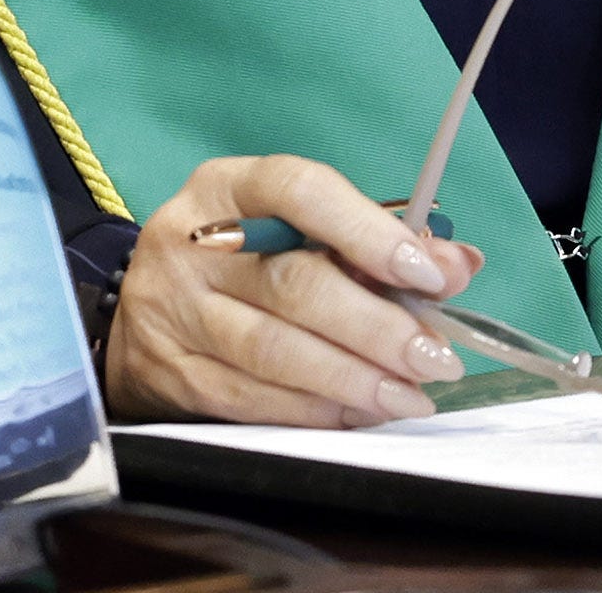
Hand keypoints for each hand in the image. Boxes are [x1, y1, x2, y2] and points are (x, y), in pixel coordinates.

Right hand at [104, 154, 485, 425]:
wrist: (143, 314)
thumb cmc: (241, 260)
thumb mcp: (294, 229)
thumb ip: (377, 241)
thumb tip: (458, 265)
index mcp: (227, 187)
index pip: (299, 191)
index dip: (367, 230)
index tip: (428, 273)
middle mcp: (192, 243)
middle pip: (292, 284)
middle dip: (375, 325)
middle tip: (434, 356)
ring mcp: (174, 311)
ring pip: (273, 351)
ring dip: (353, 379)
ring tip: (408, 395)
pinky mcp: (173, 374)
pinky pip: (252, 399)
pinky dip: (313, 411)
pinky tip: (358, 413)